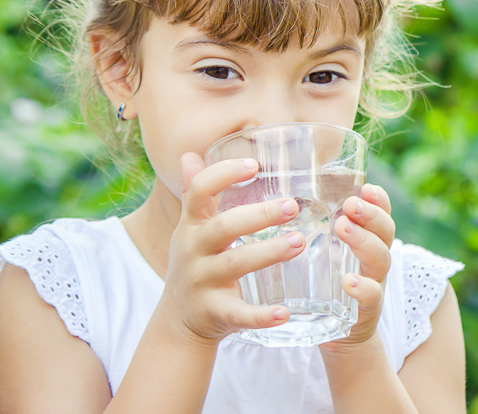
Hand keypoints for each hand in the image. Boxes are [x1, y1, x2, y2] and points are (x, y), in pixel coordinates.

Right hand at [159, 152, 305, 344]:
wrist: (178, 321)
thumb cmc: (195, 263)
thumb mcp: (190, 228)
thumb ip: (194, 194)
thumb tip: (189, 155)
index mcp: (192, 226)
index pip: (199, 192)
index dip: (223, 174)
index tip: (254, 165)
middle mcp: (194, 251)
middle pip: (224, 227)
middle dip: (258, 215)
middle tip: (292, 206)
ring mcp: (202, 282)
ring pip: (235, 264)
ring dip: (269, 253)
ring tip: (299, 242)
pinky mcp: (215, 312)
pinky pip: (239, 313)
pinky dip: (261, 315)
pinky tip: (285, 312)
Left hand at [321, 183, 395, 351]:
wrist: (341, 336)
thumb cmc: (328, 285)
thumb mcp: (326, 253)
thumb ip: (315, 228)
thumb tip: (282, 194)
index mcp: (368, 240)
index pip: (381, 213)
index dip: (379, 200)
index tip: (366, 187)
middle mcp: (376, 258)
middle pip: (385, 230)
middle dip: (370, 214)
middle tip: (350, 204)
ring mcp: (375, 283)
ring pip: (381, 258)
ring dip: (364, 240)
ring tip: (343, 228)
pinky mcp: (367, 310)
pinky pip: (372, 296)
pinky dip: (363, 287)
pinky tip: (348, 281)